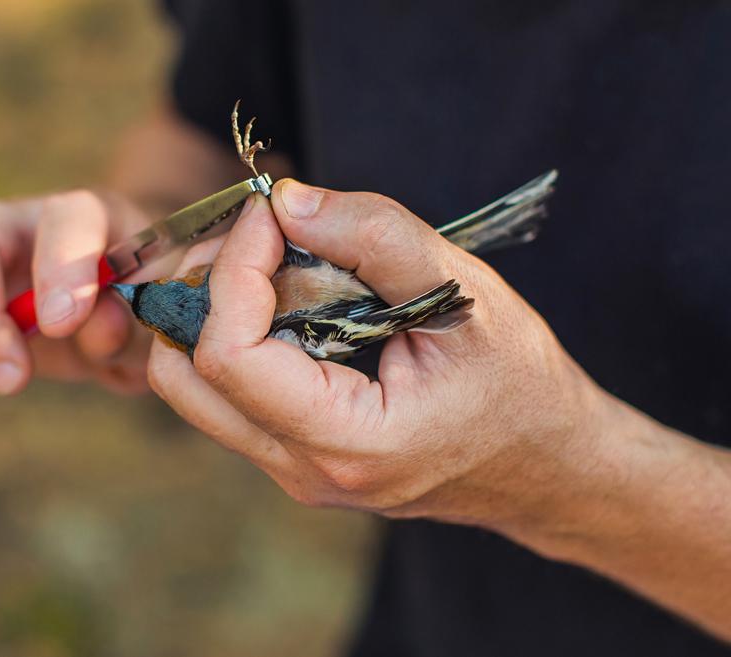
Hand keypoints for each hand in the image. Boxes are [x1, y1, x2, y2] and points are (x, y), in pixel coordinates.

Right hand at [0, 190, 167, 416]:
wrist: (111, 309)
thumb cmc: (135, 311)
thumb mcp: (151, 323)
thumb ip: (130, 321)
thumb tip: (92, 324)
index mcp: (90, 217)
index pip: (68, 216)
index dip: (60, 266)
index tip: (60, 327)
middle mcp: (19, 218)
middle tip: (12, 383)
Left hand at [147, 180, 611, 536]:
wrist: (547, 466)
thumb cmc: (520, 386)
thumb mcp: (465, 296)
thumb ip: (376, 237)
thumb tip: (288, 200)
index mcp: (345, 444)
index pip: (228, 356)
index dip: (234, 268)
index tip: (271, 212)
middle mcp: (302, 471)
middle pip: (184, 379)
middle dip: (203, 288)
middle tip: (254, 235)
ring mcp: (294, 471)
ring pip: (197, 389)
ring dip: (215, 310)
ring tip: (272, 259)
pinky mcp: (297, 456)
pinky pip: (230, 395)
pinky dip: (239, 334)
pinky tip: (290, 297)